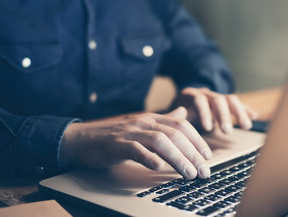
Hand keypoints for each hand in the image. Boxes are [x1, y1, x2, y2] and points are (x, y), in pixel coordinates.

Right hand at [60, 107, 211, 178]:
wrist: (80, 139)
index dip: (197, 140)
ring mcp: (129, 132)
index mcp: (151, 118)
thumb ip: (164, 121)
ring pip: (160, 141)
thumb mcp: (142, 125)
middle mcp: (143, 122)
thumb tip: (184, 113)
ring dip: (178, 158)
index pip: (181, 125)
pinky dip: (149, 158)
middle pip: (175, 134)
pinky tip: (159, 167)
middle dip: (193, 153)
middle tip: (203, 171)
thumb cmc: (113, 136)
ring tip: (188, 174)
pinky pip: (135, 149)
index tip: (208, 157)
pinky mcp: (116, 144)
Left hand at [171, 87, 257, 133]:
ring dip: (239, 113)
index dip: (204, 114)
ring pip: (230, 100)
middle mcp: (207, 94)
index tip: (207, 129)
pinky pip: (238, 104)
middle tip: (227, 131)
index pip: (200, 101)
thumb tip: (171, 121)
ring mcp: (218, 97)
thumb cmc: (178, 111)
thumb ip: (173, 117)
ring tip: (246, 126)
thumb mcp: (173, 114)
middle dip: (224, 116)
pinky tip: (254, 117)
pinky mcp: (226, 103)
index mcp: (193, 96)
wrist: (185, 99)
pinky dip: (246, 110)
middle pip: (218, 100)